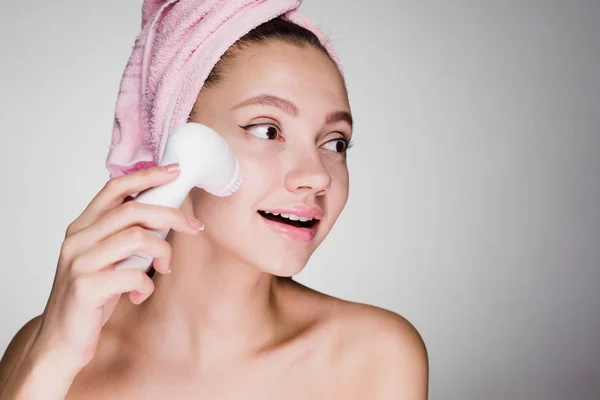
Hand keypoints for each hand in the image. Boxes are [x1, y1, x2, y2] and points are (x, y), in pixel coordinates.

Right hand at [30, 163, 201, 371]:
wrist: (60, 341)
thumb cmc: (91, 298)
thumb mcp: (106, 260)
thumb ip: (123, 237)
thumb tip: (166, 216)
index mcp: (81, 228)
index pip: (114, 188)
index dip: (146, 176)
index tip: (174, 171)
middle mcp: (77, 239)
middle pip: (133, 210)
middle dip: (171, 214)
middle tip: (194, 227)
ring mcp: (79, 262)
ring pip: (137, 237)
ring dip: (163, 251)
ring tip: (164, 268)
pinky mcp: (86, 287)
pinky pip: (133, 275)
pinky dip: (147, 285)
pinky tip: (141, 294)